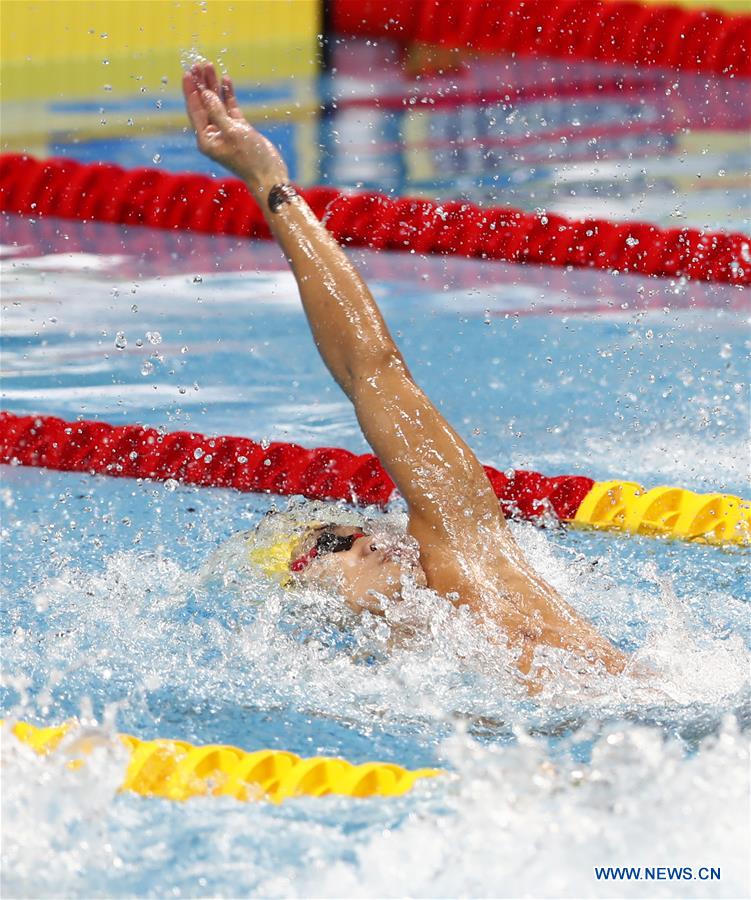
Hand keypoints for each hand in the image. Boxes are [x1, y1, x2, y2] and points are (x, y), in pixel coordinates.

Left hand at [182, 60, 288, 196]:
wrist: (269, 176)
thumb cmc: (250, 158)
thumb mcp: (232, 132)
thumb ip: (217, 112)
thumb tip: (205, 93)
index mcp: (206, 139)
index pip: (195, 110)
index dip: (191, 90)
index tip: (188, 72)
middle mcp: (213, 135)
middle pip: (204, 104)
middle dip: (202, 84)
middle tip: (199, 64)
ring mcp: (226, 131)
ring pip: (217, 104)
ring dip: (213, 86)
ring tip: (210, 66)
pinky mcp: (239, 129)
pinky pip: (230, 108)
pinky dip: (228, 95)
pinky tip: (225, 80)